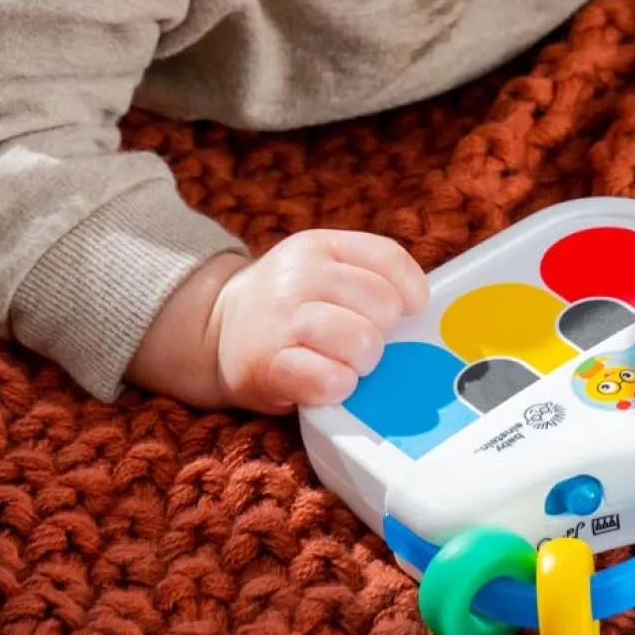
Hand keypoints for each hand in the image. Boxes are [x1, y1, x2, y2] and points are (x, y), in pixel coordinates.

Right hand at [128, 230, 429, 411]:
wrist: (216, 328)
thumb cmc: (285, 304)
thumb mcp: (319, 266)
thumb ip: (366, 274)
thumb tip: (419, 310)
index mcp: (319, 246)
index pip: (389, 260)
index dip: (410, 292)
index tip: (406, 312)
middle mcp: (300, 275)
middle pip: (383, 306)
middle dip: (381, 332)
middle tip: (356, 342)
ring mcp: (282, 320)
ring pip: (362, 342)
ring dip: (362, 364)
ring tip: (342, 364)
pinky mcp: (268, 365)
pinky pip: (329, 380)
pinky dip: (337, 388)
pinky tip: (328, 385)